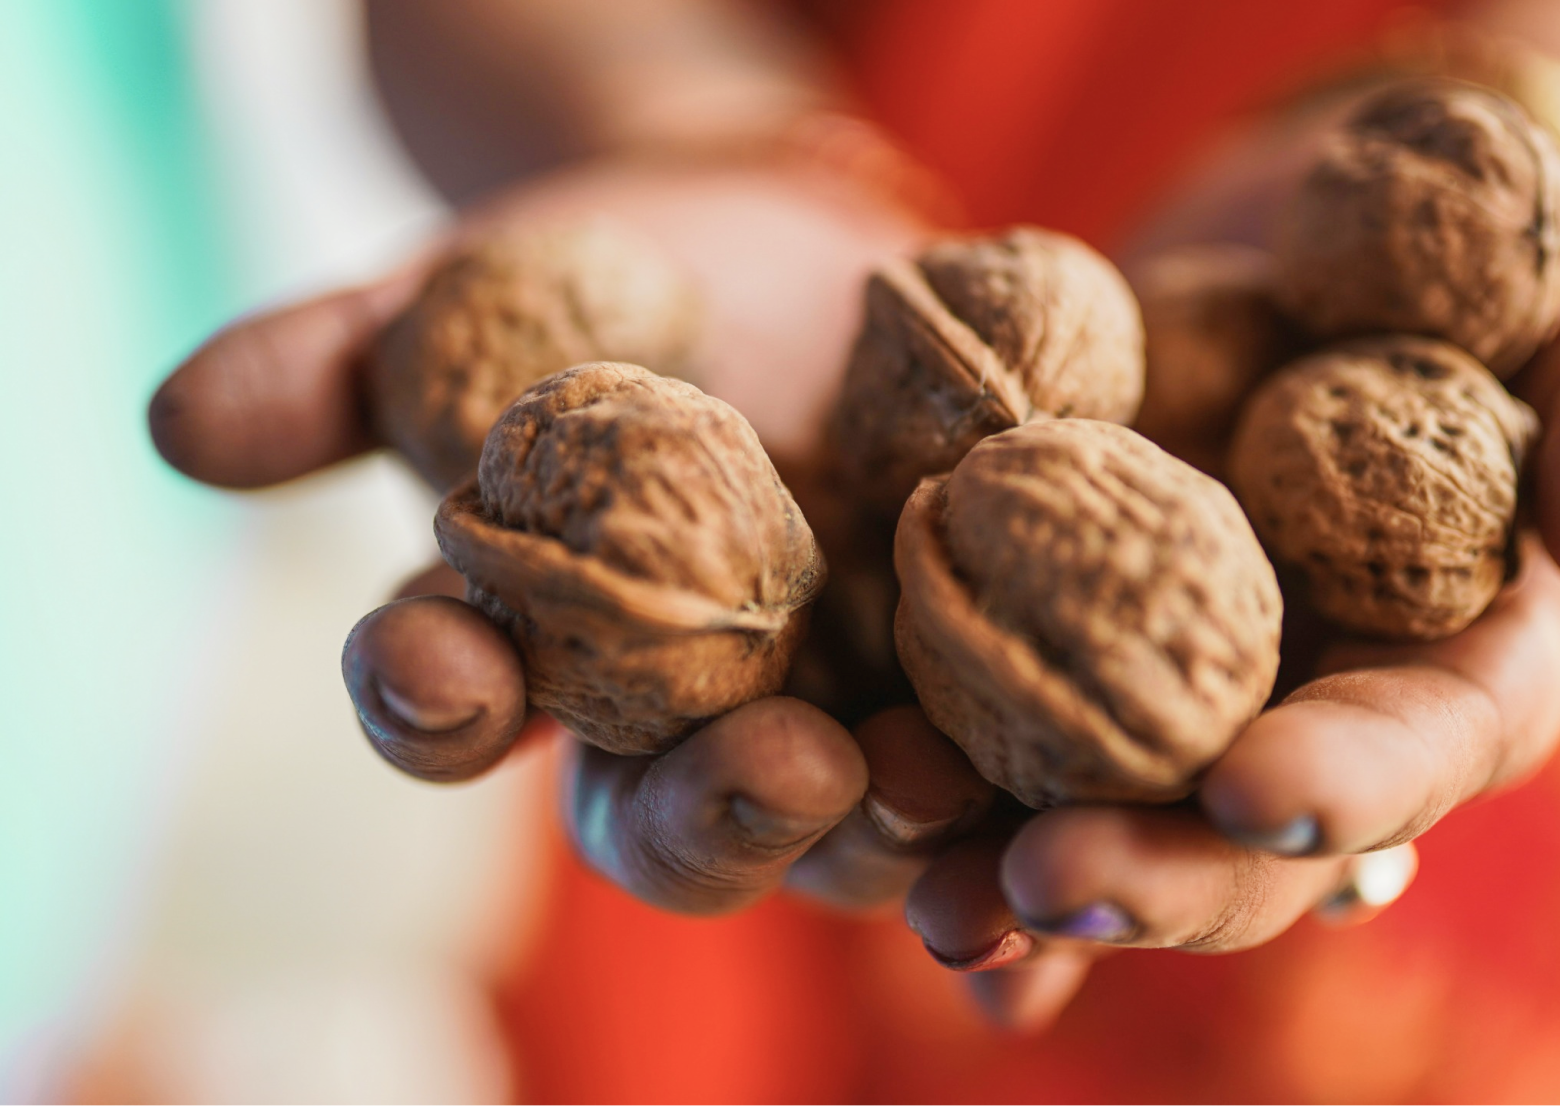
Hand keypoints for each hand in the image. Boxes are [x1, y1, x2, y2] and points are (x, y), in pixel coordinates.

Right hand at [149, 158, 1002, 914]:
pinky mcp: (959, 682)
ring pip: (848, 823)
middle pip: (674, 816)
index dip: (433, 698)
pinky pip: (993, 781)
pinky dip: (1014, 828)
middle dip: (714, 808)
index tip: (436, 666)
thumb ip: (341, 364)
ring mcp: (829, 711)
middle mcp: (676, 721)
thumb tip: (176, 421)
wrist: (781, 239)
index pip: (455, 707)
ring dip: (889, 830)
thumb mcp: (466, 299)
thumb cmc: (596, 274)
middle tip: (775, 771)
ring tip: (932, 792)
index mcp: (529, 650)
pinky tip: (1048, 855)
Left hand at [895, 150, 1559, 1029]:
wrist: (1341, 233)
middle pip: (1243, 845)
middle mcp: (1316, 719)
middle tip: (1042, 883)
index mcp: (1461, 675)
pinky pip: (1008, 735)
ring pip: (1108, 812)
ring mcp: (1189, 693)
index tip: (1252, 798)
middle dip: (1152, 871)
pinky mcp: (1077, 635)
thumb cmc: (1518, 277)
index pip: (1414, 753)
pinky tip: (878, 846)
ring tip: (921, 888)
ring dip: (1011, 866)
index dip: (1341, 789)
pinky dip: (951, 801)